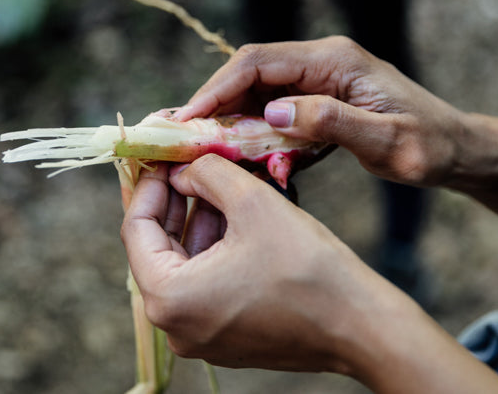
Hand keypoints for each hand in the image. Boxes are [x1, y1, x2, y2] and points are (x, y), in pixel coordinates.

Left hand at [121, 155, 497, 392]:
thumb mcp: (251, 202)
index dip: (150, 185)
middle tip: (192, 164)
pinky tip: (238, 220)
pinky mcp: (227, 340)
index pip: (136, 229)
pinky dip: (216, 253)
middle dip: (177, 203)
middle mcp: (175, 327)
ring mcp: (201, 338)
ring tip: (222, 185)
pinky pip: (207, 288)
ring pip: (186, 267)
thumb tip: (184, 170)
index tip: (165, 157)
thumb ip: (206, 174)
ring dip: (200, 225)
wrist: (361, 326)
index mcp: (169, 298)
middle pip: (159, 250)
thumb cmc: (308, 268)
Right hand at [173, 37, 497, 203]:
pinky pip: (273, 110)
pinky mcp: (320, 101)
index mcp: (335, 61)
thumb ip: (330, 123)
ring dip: (227, 120)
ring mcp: (320, 80)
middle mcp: (323, 62)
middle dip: (212, 103)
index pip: (260, 62)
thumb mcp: (384, 141)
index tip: (188, 118)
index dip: (218, 87)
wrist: (455, 151)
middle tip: (177, 135)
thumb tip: (274, 111)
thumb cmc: (428, 146)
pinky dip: (250, 132)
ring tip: (193, 148)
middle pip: (250, 73)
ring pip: (257, 93)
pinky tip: (231, 156)